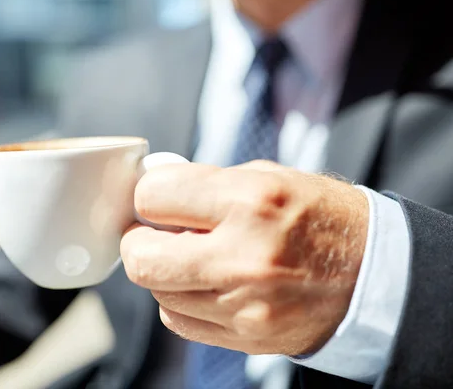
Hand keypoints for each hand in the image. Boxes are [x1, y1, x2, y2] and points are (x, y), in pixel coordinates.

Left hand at [120, 160, 368, 355]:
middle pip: (141, 257)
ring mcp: (244, 304)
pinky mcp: (245, 337)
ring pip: (158, 292)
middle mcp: (243, 256)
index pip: (153, 196)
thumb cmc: (320, 217)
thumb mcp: (268, 177)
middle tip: (156, 232)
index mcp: (250, 201)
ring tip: (193, 257)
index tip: (159, 198)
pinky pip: (179, 321)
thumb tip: (154, 193)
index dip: (149, 194)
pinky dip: (181, 300)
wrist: (374, 274)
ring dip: (164, 271)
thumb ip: (207, 183)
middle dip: (140, 240)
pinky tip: (205, 284)